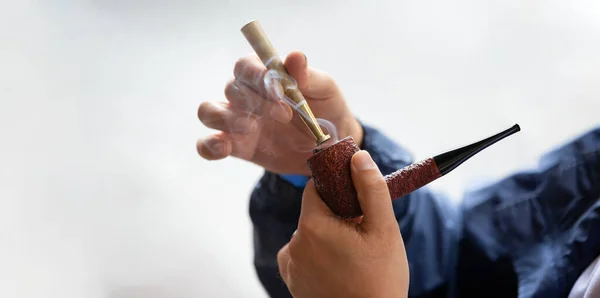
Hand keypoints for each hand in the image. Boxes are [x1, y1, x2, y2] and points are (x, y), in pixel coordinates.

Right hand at [196, 51, 362, 174]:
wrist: (331, 147)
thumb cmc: (327, 110)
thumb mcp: (324, 90)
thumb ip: (307, 76)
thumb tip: (295, 56)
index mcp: (264, 76)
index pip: (245, 66)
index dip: (256, 75)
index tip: (279, 90)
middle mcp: (246, 95)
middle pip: (230, 89)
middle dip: (254, 101)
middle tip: (285, 115)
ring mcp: (237, 122)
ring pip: (209, 112)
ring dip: (225, 118)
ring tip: (249, 128)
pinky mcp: (236, 147)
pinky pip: (207, 145)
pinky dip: (209, 145)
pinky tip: (224, 147)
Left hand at [277, 150, 409, 297]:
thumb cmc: (380, 280)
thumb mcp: (383, 229)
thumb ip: (370, 189)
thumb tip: (358, 157)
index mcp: (312, 226)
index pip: (315, 188)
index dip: (336, 190)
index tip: (355, 201)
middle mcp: (294, 244)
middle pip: (314, 213)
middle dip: (336, 217)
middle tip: (361, 235)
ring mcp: (291, 266)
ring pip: (310, 234)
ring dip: (327, 237)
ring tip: (353, 257)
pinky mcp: (292, 282)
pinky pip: (303, 256)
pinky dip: (317, 256)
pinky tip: (339, 269)